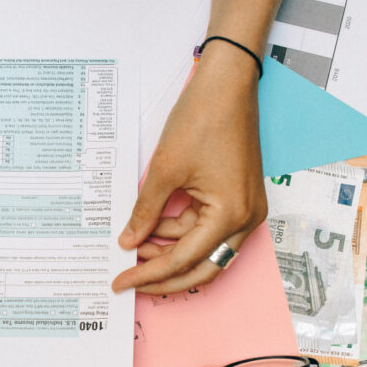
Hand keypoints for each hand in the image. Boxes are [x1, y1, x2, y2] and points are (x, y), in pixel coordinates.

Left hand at [112, 48, 267, 293]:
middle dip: (164, 276)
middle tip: (130, 280)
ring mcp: (245, 209)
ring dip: (170, 250)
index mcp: (231, 215)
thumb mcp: (164, 171)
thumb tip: (129, 242)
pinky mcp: (238, 198)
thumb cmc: (202, 119)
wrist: (226, 84)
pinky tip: (153, 227)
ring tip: (134, 244)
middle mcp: (246, 219)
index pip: (183, 260)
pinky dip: (180, 231)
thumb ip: (145, 213)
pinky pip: (207, 227)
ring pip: (204, 249)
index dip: (148, 275)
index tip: (121, 283)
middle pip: (202, 267)